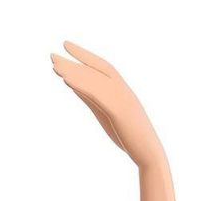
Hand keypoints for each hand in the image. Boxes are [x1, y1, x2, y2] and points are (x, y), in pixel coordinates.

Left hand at [50, 40, 165, 167]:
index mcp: (121, 91)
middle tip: (51, 55)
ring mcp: (121, 98)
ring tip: (54, 65)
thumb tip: (76, 87)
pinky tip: (66, 80)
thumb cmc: (130, 137)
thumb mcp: (108, 116)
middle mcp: (122, 90)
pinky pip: (97, 94)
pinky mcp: (118, 110)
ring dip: (73, 71)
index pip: (101, 67)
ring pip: (94, 80)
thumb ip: (94, 100)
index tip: (66, 46)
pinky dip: (81, 85)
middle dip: (73, 61)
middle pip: (95, 70)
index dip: (84, 56)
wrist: (150, 154)